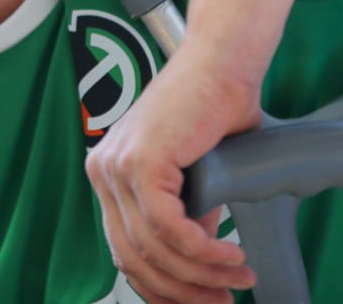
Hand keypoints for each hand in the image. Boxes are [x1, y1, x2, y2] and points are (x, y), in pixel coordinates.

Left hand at [85, 46, 258, 302]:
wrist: (223, 63)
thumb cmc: (214, 105)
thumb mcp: (194, 172)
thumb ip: (187, 210)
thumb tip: (196, 252)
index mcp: (110, 173)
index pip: (123, 250)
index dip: (160, 286)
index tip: (197, 301)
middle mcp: (104, 170)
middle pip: (134, 258)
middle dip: (182, 290)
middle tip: (221, 302)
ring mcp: (118, 166)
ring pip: (155, 248)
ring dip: (202, 274)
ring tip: (237, 278)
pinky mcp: (141, 162)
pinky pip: (170, 228)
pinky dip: (203, 250)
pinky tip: (230, 256)